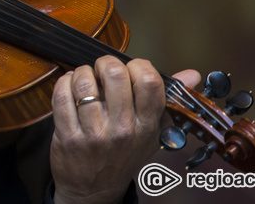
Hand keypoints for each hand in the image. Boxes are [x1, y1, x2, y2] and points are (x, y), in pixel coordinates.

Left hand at [49, 56, 198, 203]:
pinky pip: (62, 95)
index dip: (138, 65)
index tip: (130, 69)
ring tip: (85, 80)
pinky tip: (70, 87)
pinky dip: (64, 83)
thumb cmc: (123, 155)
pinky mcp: (68, 136)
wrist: (94, 191)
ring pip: (84, 82)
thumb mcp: (152, 133)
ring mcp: (94, 134)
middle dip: (105, 63)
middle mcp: (122, 130)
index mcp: (146, 126)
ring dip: (82, 73)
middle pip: (114, 74)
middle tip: (102, 71)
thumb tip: (193, 74)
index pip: (149, 81)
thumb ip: (169, 100)